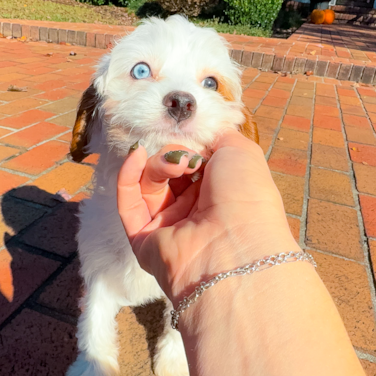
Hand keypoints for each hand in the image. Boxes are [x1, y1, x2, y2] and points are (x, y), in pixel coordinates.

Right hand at [117, 130, 300, 303]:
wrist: (235, 246)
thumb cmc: (247, 197)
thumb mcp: (240, 152)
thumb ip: (217, 134)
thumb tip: (195, 129)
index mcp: (220, 193)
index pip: (193, 160)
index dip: (189, 144)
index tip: (193, 135)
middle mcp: (194, 210)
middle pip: (168, 169)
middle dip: (174, 153)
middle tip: (188, 156)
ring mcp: (168, 226)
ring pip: (149, 182)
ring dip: (158, 163)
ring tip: (177, 163)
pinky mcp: (143, 239)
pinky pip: (128, 202)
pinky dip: (128, 175)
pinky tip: (136, 155)